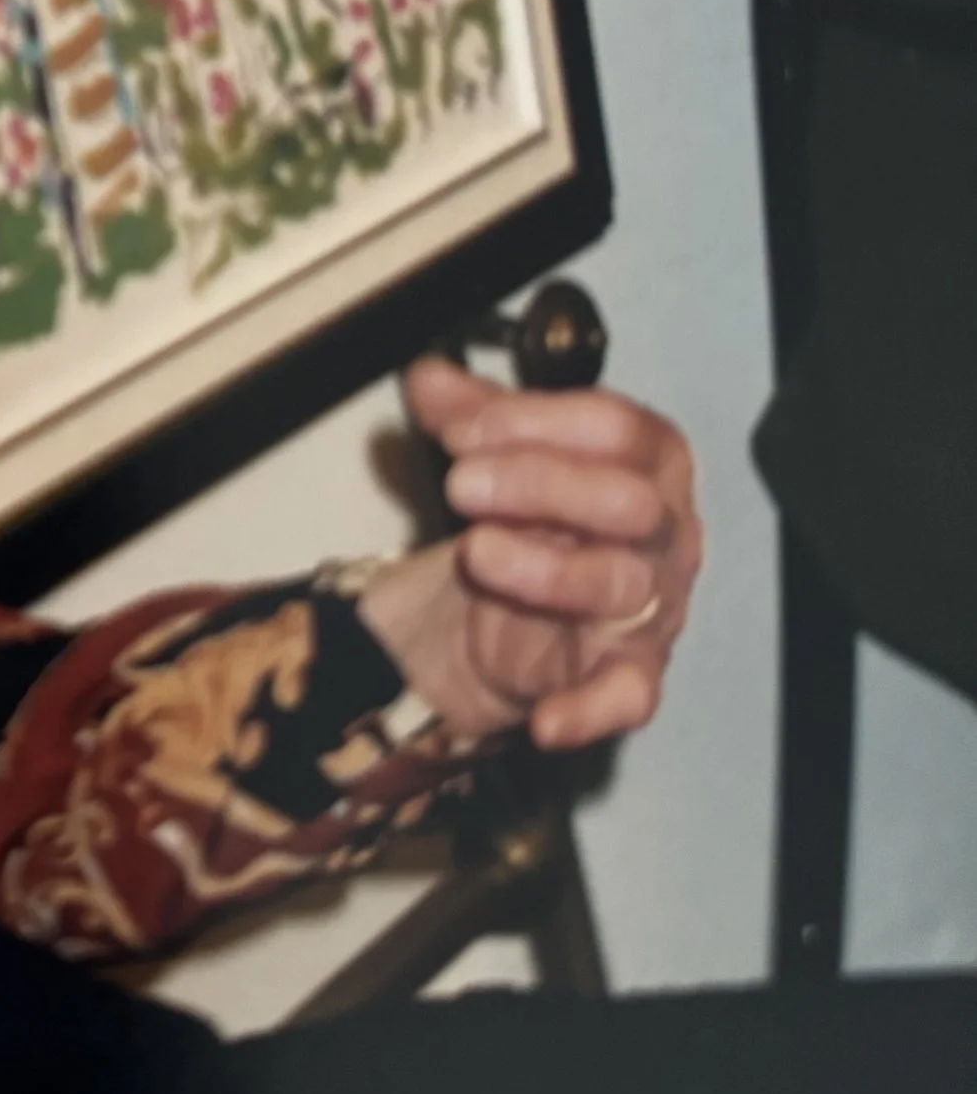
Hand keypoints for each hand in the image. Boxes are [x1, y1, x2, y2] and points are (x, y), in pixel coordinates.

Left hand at [355, 357, 701, 751]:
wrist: (505, 614)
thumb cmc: (529, 520)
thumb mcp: (498, 456)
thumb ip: (467, 413)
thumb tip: (428, 376)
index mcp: (648, 463)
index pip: (618, 427)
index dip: (537, 421)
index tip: (461, 427)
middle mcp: (664, 531)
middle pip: (628, 501)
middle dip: (540, 483)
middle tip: (463, 483)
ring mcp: (653, 606)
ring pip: (623, 584)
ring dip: (544, 569)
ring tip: (475, 553)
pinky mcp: (629, 673)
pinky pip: (629, 696)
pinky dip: (590, 710)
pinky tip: (545, 717)